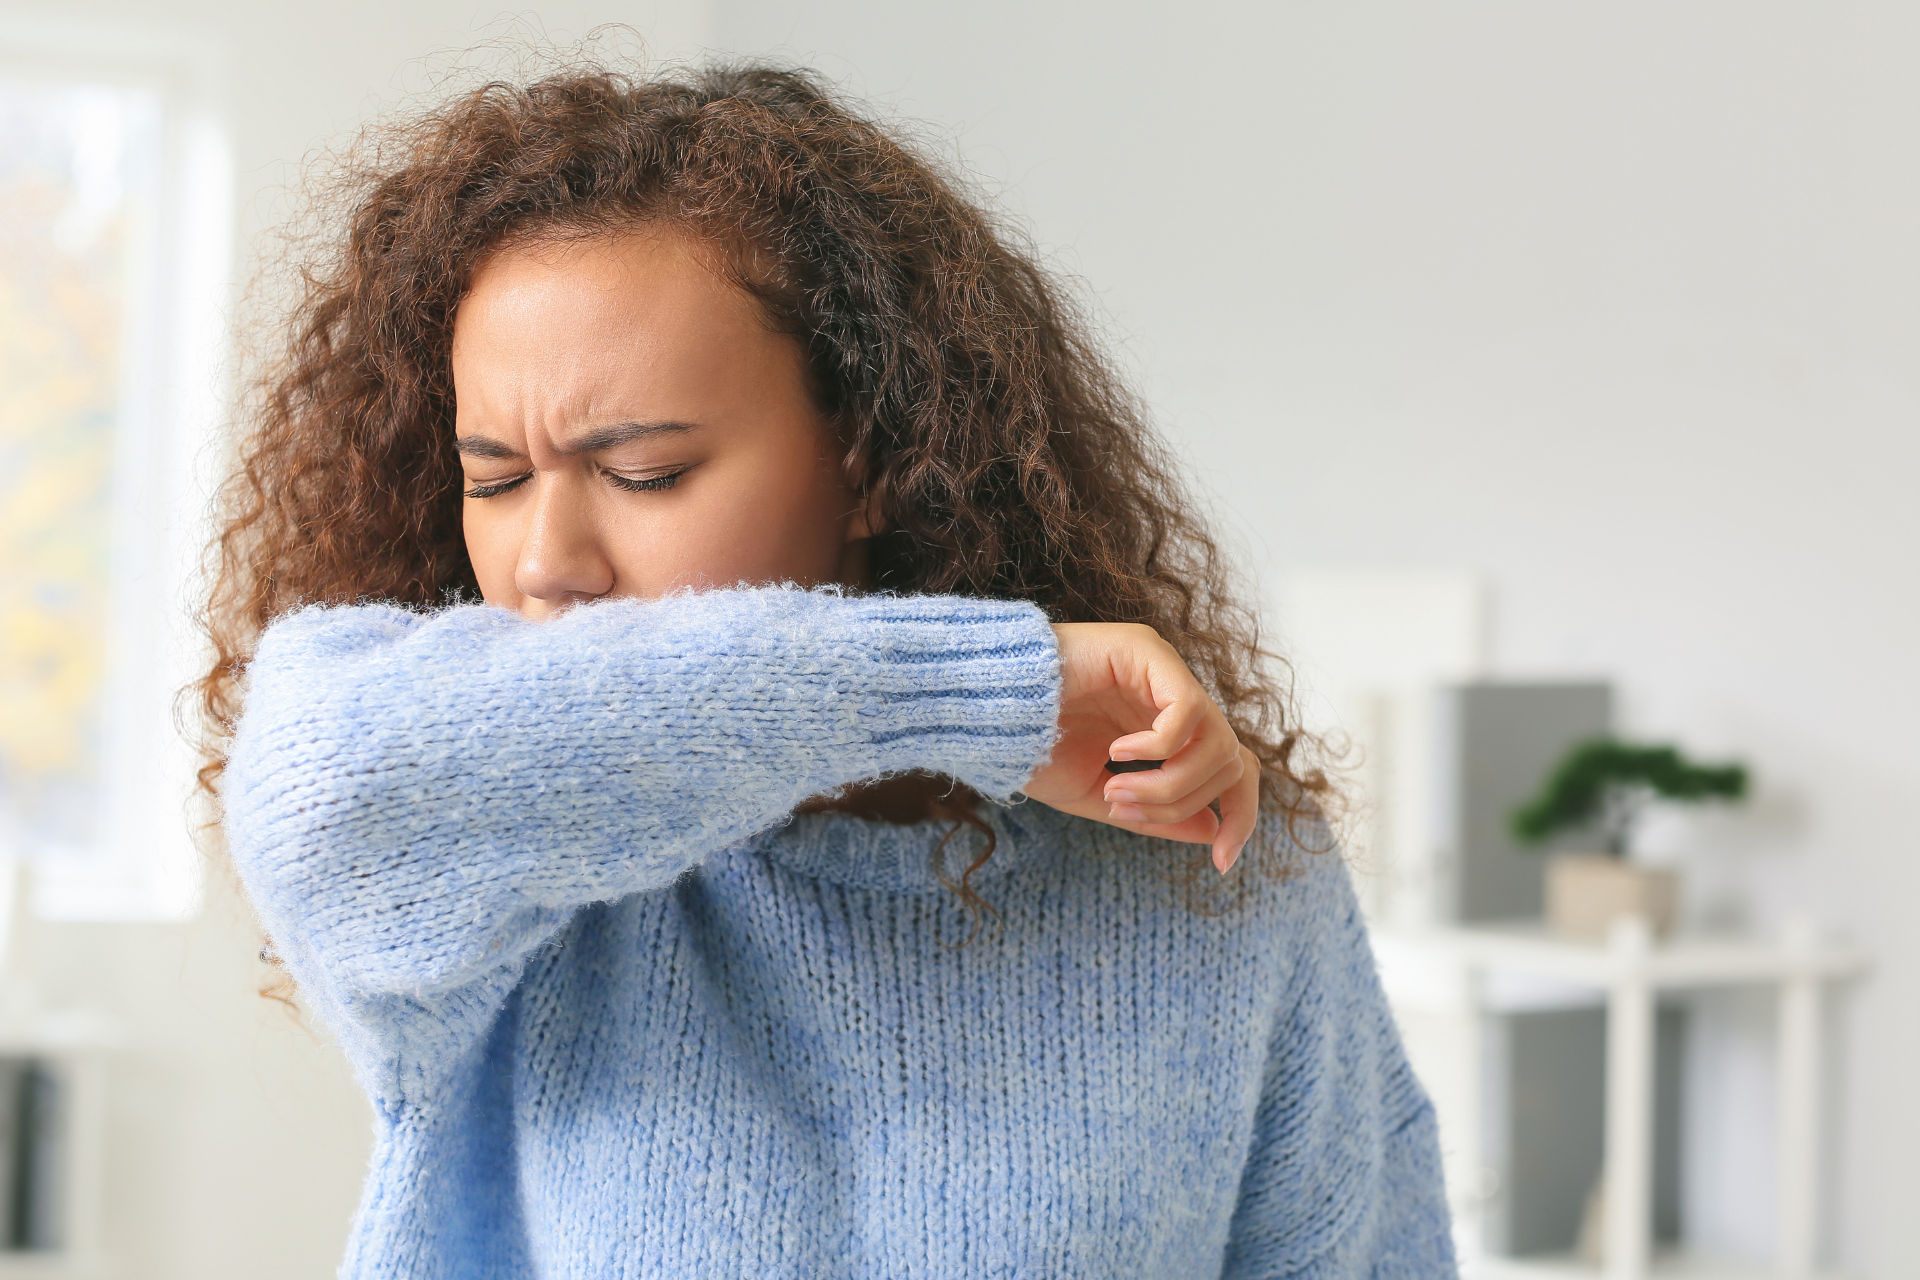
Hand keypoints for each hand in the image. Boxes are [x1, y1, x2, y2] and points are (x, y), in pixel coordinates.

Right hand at [1023, 623, 1258, 872]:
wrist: (980, 709)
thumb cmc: (1030, 749)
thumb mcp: (1099, 797)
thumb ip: (1157, 815)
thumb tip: (1214, 831)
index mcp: (1164, 729)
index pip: (1230, 769)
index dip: (1240, 816)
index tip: (1222, 862)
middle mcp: (1171, 696)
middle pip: (1230, 761)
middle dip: (1184, 803)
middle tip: (1123, 811)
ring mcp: (1163, 670)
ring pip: (1217, 742)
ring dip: (1169, 784)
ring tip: (1115, 789)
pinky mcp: (1147, 650)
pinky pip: (1188, 710)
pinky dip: (1160, 747)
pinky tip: (1117, 751)